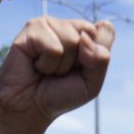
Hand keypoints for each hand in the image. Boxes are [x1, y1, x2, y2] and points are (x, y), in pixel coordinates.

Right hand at [0, 17, 114, 133]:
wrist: (29, 109)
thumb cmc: (59, 95)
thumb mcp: (91, 84)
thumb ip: (101, 59)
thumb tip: (86, 36)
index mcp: (83, 32)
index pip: (104, 31)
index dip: (95, 58)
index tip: (78, 71)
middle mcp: (65, 25)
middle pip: (88, 33)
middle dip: (77, 61)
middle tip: (59, 72)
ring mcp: (47, 24)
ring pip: (71, 40)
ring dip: (60, 65)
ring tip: (46, 70)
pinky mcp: (30, 29)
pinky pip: (53, 47)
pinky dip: (47, 64)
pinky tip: (35, 65)